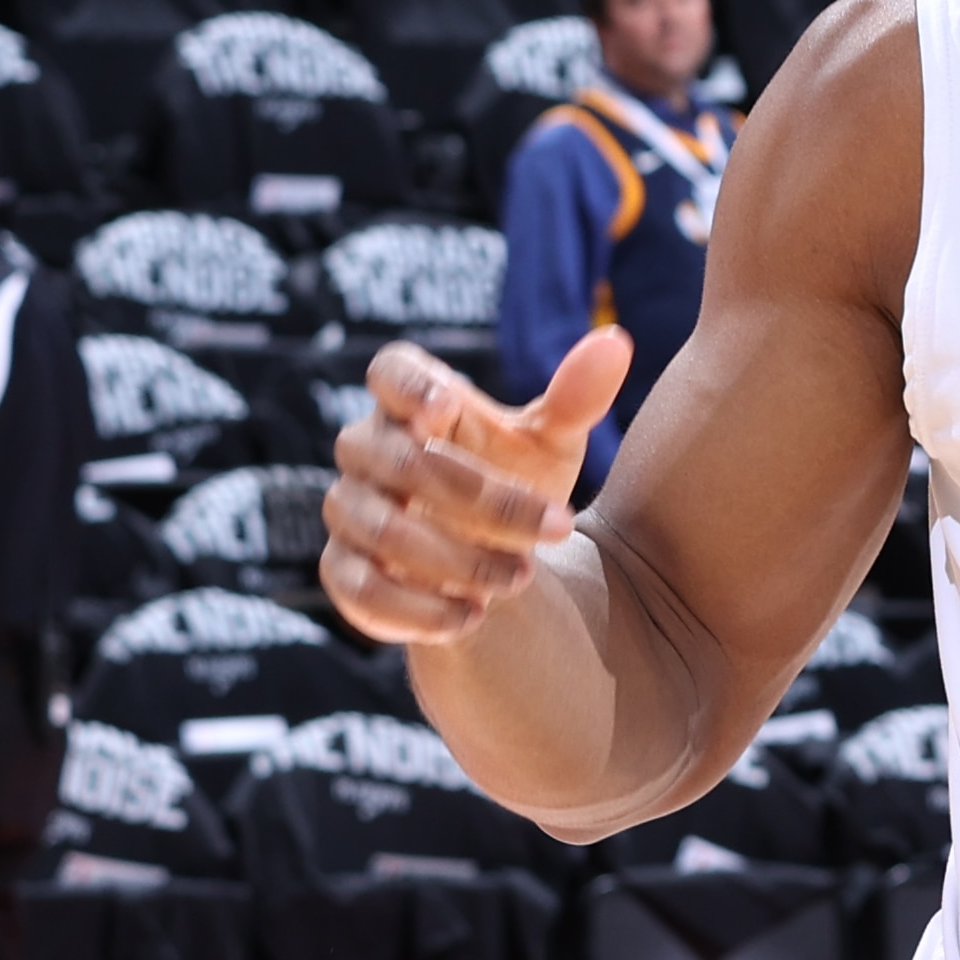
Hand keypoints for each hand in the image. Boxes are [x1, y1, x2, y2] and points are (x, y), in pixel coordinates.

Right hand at [321, 332, 630, 646]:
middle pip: (401, 460)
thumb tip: (614, 342)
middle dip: (481, 498)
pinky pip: (360, 588)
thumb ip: (576, 399)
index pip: (389, 372)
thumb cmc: (514, 481)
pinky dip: (415, 608)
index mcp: (413, 403)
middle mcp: (369, 450)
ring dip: (455, 559)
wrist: (493, 557)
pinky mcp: (344, 571)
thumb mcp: (551, 445)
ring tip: (521, 579)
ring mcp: (350, 510)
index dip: (407, 386)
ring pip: (382, 528)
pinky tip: (470, 617)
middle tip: (554, 529)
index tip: (444, 408)